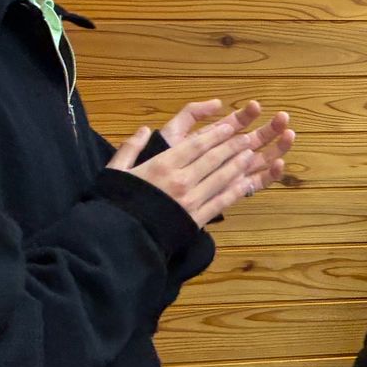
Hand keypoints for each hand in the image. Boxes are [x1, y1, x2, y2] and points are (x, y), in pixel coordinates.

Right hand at [109, 102, 294, 227]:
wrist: (120, 239)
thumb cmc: (116, 204)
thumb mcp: (116, 171)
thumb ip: (129, 149)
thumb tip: (142, 130)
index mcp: (161, 165)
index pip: (195, 145)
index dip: (215, 135)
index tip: (229, 126)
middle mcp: (180, 180)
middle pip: (213, 158)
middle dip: (232, 146)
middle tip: (248, 137)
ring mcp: (191, 200)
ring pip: (221, 177)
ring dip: (238, 164)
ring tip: (251, 153)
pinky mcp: (197, 219)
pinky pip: (221, 201)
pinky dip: (236, 190)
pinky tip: (247, 182)